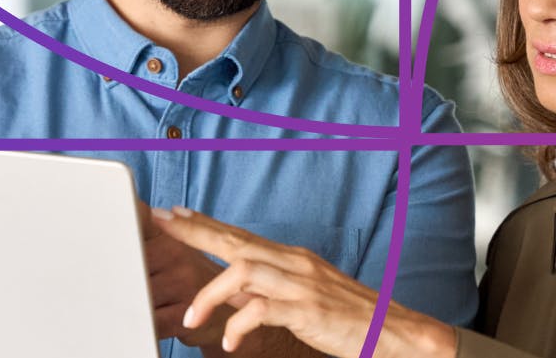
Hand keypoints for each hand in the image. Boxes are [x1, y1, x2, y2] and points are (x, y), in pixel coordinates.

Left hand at [151, 206, 456, 357]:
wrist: (394, 334)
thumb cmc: (347, 319)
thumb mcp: (302, 296)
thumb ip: (268, 288)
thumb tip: (232, 287)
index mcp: (291, 258)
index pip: (240, 234)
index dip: (204, 223)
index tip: (173, 214)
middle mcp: (294, 263)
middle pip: (235, 240)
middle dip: (194, 231)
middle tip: (161, 224)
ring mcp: (301, 284)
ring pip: (244, 271)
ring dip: (210, 293)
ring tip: (190, 318)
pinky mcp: (308, 311)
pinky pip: (263, 310)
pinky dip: (240, 323)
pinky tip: (229, 341)